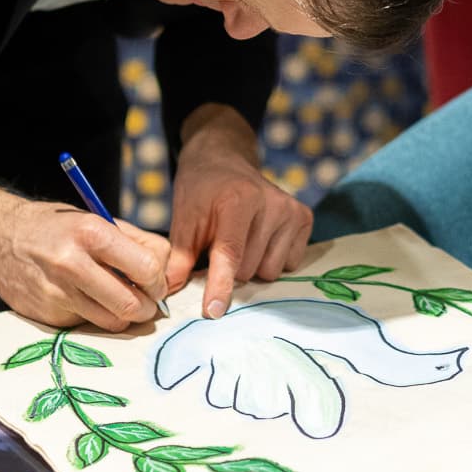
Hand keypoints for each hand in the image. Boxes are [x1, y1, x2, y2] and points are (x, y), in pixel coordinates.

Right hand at [0, 185, 168, 330]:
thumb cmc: (56, 227)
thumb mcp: (96, 220)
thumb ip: (136, 242)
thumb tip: (167, 272)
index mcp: (92, 232)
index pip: (148, 268)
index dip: (159, 280)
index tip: (155, 282)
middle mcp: (72, 263)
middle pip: (133, 303)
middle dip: (148, 307)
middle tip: (146, 300)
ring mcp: (58, 293)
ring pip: (113, 322)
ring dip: (124, 316)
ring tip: (119, 301)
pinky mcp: (47, 314)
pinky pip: (87, 325)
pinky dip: (94, 316)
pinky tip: (83, 299)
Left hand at [166, 105, 313, 319]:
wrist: (225, 159)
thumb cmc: (201, 191)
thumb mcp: (184, 219)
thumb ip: (179, 258)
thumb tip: (167, 293)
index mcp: (237, 200)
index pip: (230, 254)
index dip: (220, 285)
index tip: (214, 311)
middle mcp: (271, 204)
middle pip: (249, 270)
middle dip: (231, 269)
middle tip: (220, 245)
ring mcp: (291, 211)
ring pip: (270, 271)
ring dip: (252, 266)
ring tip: (242, 239)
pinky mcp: (304, 217)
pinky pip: (290, 264)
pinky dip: (273, 259)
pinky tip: (262, 238)